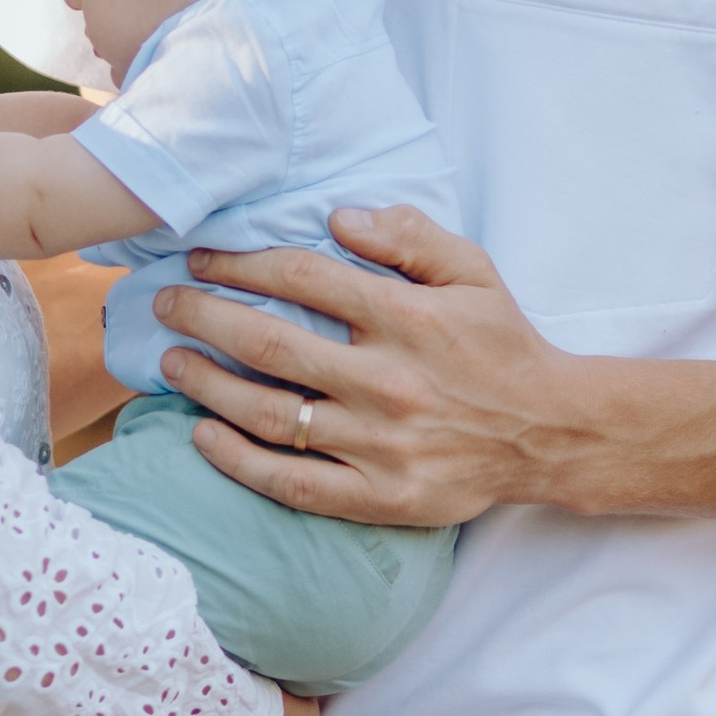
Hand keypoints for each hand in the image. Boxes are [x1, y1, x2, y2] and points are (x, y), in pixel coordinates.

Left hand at [154, 206, 571, 528]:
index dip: (241, 262)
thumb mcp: (472, 272)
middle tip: (165, 303)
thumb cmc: (501, 343)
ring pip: (269, 413)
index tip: (202, 259)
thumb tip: (338, 218)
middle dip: (203, 317)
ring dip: (207, 384)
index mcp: (407, 318)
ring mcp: (380, 444)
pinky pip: (291, 482)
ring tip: (171, 362)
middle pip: (268, 341)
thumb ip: (409, 236)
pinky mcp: (379, 497)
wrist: (550, 432)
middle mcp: (388, 380)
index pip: (303, 277)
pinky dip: (238, 461)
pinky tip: (202, 435)